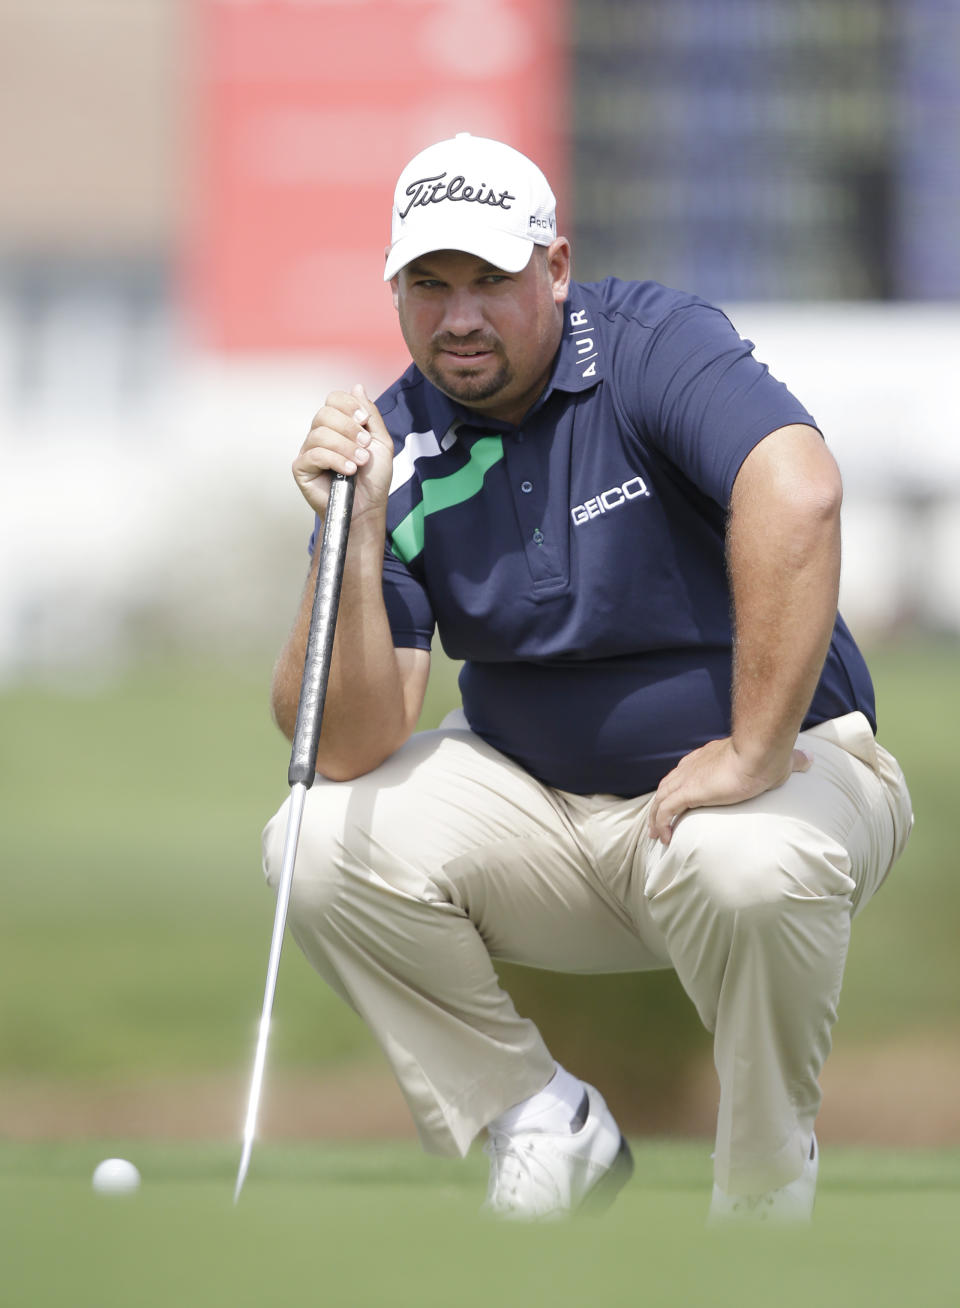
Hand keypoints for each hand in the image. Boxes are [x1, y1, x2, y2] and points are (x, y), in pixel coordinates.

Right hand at [293, 385, 393, 522]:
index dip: (348, 405)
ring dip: (345, 447)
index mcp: (338, 425)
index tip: (364, 422)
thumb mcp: (381, 442)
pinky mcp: (301, 468)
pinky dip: (335, 460)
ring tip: (360, 463)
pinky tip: (348, 471)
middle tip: (365, 446)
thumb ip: (371, 415)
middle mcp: (321, 434)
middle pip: (324, 413)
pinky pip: (314, 454)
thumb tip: (357, 387)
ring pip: (320, 434)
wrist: (367, 508)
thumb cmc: (373, 479)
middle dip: (349, 428)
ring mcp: (309, 450)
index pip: (334, 399)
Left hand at [647, 736, 812, 844]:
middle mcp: (694, 766)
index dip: (682, 785)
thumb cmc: (770, 755)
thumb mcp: (783, 760)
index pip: (688, 770)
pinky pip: (665, 810)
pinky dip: (661, 823)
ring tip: (658, 836)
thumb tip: (811, 760)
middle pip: (668, 784)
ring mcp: (689, 778)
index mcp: (710, 757)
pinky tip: (664, 838)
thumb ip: (794, 761)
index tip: (681, 800)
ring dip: (657, 817)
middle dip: (662, 803)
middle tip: (661, 821)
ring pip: (661, 798)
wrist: (760, 751)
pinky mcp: (689, 791)